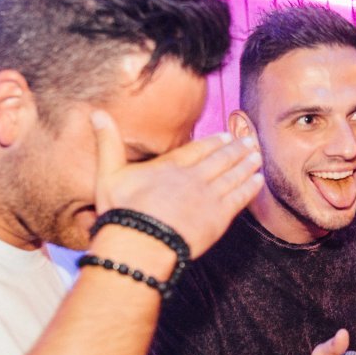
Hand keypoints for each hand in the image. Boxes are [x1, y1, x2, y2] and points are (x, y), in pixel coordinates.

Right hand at [91, 111, 263, 257]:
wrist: (142, 241)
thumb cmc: (122, 211)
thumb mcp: (108, 174)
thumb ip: (108, 144)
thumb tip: (96, 114)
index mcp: (170, 166)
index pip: (197, 150)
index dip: (214, 142)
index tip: (226, 136)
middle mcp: (193, 177)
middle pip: (220, 160)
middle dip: (236, 149)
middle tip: (249, 141)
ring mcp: (209, 196)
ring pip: (233, 176)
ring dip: (247, 164)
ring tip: (257, 156)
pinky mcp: (219, 217)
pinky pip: (239, 198)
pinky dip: (250, 187)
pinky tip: (258, 180)